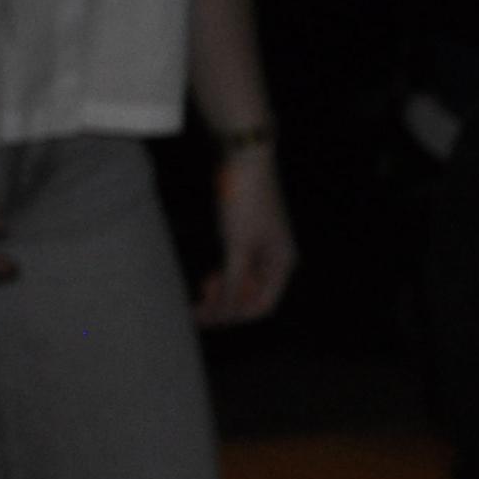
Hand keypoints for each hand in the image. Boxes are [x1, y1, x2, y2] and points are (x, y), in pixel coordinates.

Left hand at [196, 148, 295, 325]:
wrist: (244, 159)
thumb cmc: (244, 201)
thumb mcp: (237, 245)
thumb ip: (233, 281)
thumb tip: (227, 313)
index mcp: (282, 264)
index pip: (261, 306)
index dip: (234, 316)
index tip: (207, 319)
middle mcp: (277, 260)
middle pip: (251, 297)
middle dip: (226, 305)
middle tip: (196, 308)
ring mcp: (263, 249)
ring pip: (243, 283)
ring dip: (224, 292)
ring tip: (202, 290)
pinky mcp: (248, 238)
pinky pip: (237, 268)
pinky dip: (223, 276)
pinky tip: (209, 278)